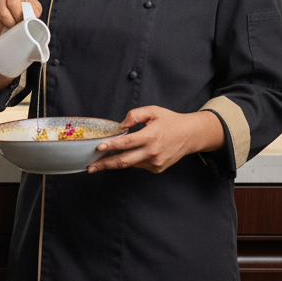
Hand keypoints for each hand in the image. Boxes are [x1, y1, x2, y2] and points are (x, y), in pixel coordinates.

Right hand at [0, 0, 41, 41]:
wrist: (15, 7)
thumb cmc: (25, 8)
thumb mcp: (34, 8)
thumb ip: (34, 12)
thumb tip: (31, 18)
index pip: (13, 5)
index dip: (17, 17)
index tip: (20, 22)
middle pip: (2, 13)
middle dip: (9, 24)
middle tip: (14, 27)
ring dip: (3, 27)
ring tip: (8, 26)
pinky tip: (1, 26)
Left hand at [88, 107, 224, 173]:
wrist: (190, 135)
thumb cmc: (170, 121)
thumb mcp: (152, 111)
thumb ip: (134, 115)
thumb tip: (120, 126)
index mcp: (151, 136)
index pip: (127, 143)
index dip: (112, 146)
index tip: (99, 147)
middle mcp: (153, 152)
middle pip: (125, 161)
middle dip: (105, 165)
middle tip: (91, 168)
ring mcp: (155, 163)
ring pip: (130, 164)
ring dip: (114, 163)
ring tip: (99, 164)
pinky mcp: (157, 169)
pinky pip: (138, 165)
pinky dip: (130, 161)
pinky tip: (124, 156)